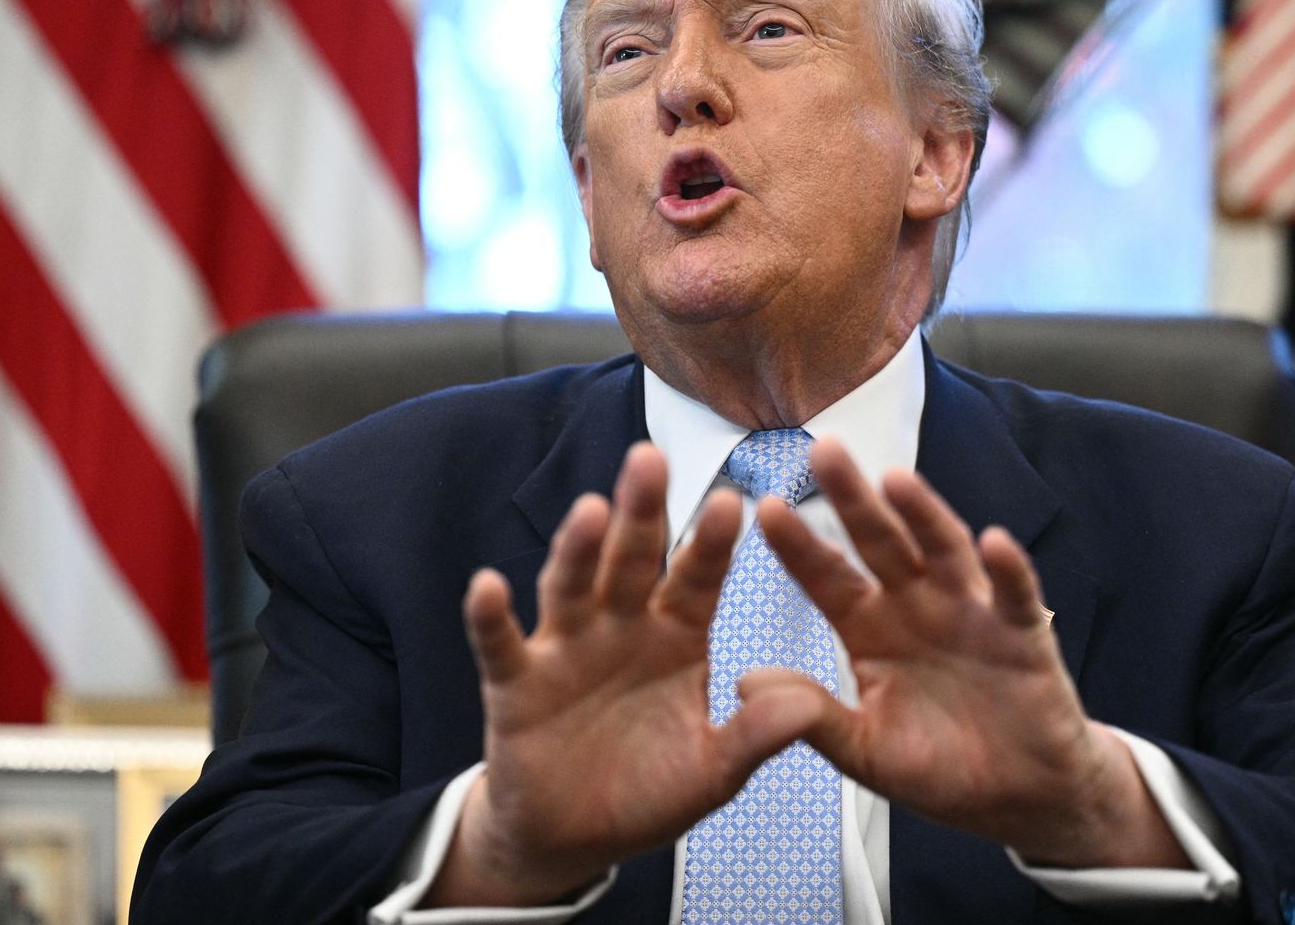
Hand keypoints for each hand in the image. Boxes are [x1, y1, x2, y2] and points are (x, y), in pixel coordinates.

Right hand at [427, 443, 819, 906]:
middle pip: (631, 560)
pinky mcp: (515, 681)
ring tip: (591, 510)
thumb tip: (806, 707)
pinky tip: (488, 586)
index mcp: (677, 634)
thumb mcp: (713, 771)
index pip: (697, 578)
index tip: (731, 502)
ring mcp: (565, 647)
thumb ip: (754, 737)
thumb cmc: (648, 791)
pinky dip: (491, 617)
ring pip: (571, 586)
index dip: (710, 543)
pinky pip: (500, 644)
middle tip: (651, 458)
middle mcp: (621, 625)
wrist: (576, 837)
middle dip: (642, 512)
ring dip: (576, 548)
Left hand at [742, 438, 1187, 869]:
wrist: (1017, 794)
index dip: (799, 544)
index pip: (827, 576)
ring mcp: (971, 614)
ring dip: (923, 514)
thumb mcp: (863, 750)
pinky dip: (1007, 570)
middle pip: (880, 542)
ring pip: (943, 552)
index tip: (765, 507)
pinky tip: (994, 542)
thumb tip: (742, 683)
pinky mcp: (1024, 635)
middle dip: (852, 499)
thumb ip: (812, 716)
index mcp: (871, 629)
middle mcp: (917, 606)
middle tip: (823, 450)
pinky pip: (1016, 597)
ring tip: (896, 479)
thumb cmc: (939, 767)